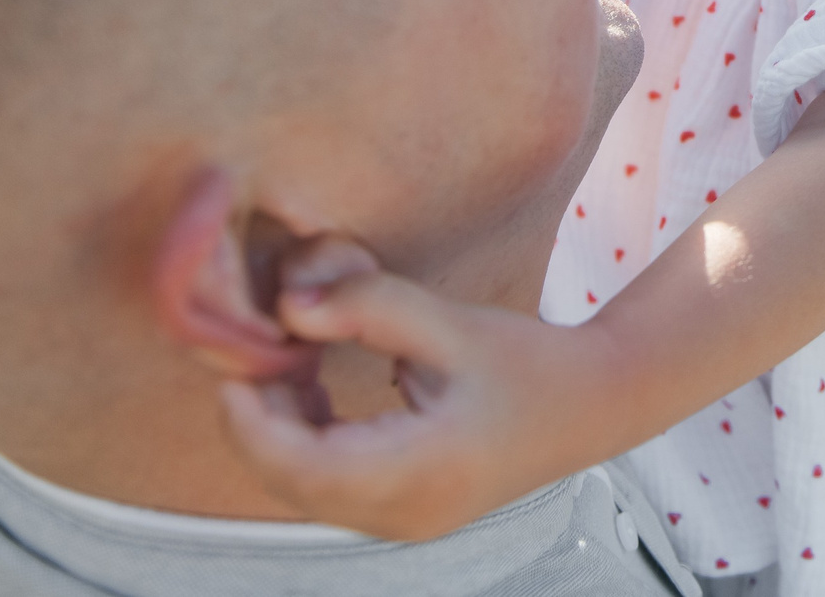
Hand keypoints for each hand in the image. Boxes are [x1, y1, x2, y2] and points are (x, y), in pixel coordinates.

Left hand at [216, 241, 598, 540]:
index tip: (233, 355)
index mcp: (414, 474)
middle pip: (286, 476)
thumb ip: (368, 304)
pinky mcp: (397, 509)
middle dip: (255, 410)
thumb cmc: (527, 361)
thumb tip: (287, 304)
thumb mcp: (449, 322)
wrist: (591, 406)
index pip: (294, 462)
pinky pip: (324, 478)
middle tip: (253, 341)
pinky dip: (304, 429)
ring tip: (285, 351)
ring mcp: (396, 520)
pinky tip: (310, 375)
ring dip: (276, 419)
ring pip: (298, 480)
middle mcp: (397, 515)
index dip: (247, 413)